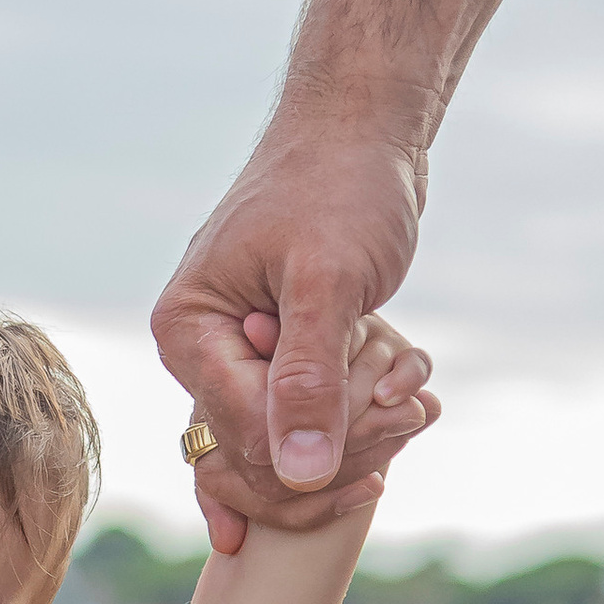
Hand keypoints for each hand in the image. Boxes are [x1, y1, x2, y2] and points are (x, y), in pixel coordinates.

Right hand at [154, 114, 429, 551]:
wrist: (360, 129)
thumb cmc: (340, 185)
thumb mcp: (328, 280)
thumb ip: (309, 380)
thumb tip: (298, 474)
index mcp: (187, 332)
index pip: (241, 434)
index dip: (317, 444)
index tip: (393, 418)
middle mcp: (201, 353)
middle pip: (258, 455)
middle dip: (342, 446)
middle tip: (411, 410)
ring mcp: (238, 357)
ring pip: (290, 446)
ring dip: (361, 435)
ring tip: (415, 397)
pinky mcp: (279, 357)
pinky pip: (313, 417)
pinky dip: (366, 415)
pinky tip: (410, 394)